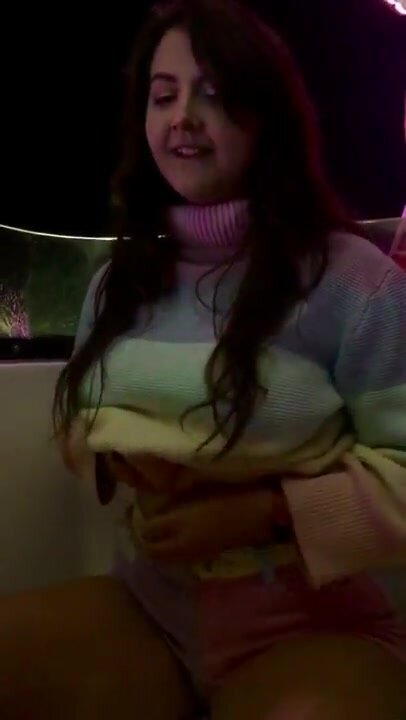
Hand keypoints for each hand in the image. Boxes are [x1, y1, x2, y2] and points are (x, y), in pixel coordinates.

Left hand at [141, 486, 275, 564]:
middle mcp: (181, 543)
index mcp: (178, 521)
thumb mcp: (197, 489)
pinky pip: (179, 560)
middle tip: (148, 530)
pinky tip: (179, 542)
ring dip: (160, 550)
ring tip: (162, 537)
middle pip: (152, 552)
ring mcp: (193, 553)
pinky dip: (173, 554)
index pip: (147, 530)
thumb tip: (159, 505)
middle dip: (146, 542)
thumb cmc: (229, 493)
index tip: (140, 514)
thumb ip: (176, 499)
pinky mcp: (205, 557)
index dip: (141, 523)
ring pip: (165, 560)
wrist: (257, 513)